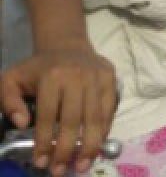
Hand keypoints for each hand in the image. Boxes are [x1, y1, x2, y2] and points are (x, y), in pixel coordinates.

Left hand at [0, 42, 117, 175]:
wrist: (67, 45)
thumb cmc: (38, 68)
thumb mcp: (12, 80)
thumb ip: (9, 102)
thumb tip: (22, 124)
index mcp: (52, 77)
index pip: (48, 116)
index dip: (44, 142)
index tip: (41, 162)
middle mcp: (77, 77)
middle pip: (74, 120)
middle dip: (67, 149)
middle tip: (61, 170)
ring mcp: (97, 78)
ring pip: (96, 117)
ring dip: (90, 145)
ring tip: (83, 166)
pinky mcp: (111, 79)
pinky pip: (109, 109)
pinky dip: (104, 130)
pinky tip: (96, 146)